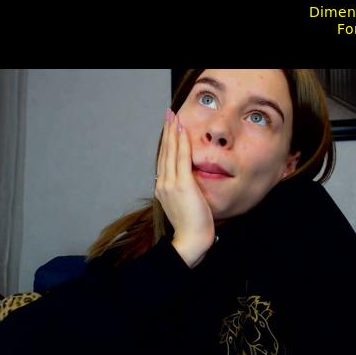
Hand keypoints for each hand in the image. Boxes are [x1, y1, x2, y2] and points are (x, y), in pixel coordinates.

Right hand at [156, 110, 215, 268]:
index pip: (165, 161)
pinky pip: (181, 158)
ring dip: (173, 132)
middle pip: (164, 153)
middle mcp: (162, 184)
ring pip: (171, 152)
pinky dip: (181, 142)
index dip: (167, 143)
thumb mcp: (186, 205)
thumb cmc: (192, 226)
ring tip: (173, 116)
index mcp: (162, 189)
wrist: (190, 239)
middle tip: (168, 115)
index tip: (170, 129)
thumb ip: (184, 191)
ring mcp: (170, 184)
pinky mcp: (182, 184)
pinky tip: (182, 129)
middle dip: (167, 132)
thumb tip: (189, 183)